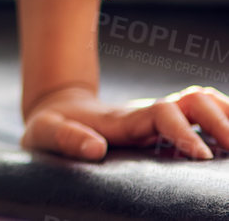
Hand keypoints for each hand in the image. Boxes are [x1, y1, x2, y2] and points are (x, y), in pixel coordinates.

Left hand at [22, 84, 228, 159]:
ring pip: (205, 103)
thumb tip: (94, 148)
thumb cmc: (52, 128)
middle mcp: (150, 114)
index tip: (200, 155)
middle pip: (194, 102)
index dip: (183, 131)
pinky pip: (204, 115)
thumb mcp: (46, 133)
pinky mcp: (169, 126)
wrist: (57, 113)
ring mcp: (162, 118)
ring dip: (228, 115)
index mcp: (125, 119)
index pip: (163, 114)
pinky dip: (226, 118)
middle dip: (220, 120)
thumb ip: (65, 139)